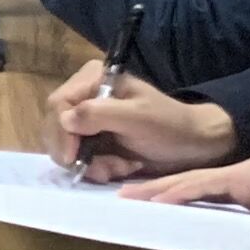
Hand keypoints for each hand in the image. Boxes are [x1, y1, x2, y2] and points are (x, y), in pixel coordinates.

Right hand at [43, 60, 241, 181]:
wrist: (193, 146)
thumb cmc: (170, 126)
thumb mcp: (138, 117)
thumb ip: (100, 114)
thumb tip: (65, 119)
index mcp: (92, 79)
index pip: (58, 103)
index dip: (61, 132)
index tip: (73, 158)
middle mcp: (84, 95)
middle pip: (55, 126)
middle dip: (77, 153)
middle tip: (104, 169)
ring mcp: (86, 119)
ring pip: (64, 146)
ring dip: (90, 164)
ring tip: (119, 168)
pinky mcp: (92, 140)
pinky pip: (78, 158)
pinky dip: (97, 169)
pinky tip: (120, 168)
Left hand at [121, 147, 249, 213]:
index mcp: (237, 187)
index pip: (197, 190)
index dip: (172, 195)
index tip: (149, 201)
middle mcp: (230, 178)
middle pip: (182, 183)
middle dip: (153, 189)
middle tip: (123, 195)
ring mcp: (232, 175)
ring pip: (184, 182)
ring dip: (155, 190)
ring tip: (128, 196)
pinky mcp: (237, 177)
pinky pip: (202, 186)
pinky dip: (179, 193)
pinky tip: (159, 199)